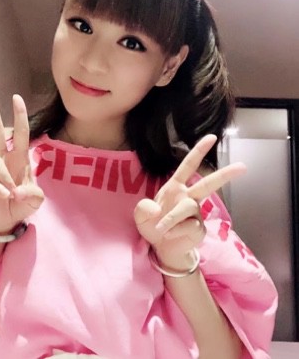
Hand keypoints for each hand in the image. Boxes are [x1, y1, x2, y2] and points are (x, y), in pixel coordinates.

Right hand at [0, 88, 43, 234]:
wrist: (7, 219)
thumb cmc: (22, 203)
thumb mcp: (36, 201)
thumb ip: (33, 195)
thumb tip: (19, 191)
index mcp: (19, 159)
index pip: (21, 134)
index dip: (19, 116)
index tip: (16, 97)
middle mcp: (4, 160)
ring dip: (4, 177)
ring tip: (11, 193)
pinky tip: (4, 196)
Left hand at [134, 135, 245, 269]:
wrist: (161, 247)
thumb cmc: (152, 224)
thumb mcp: (141, 215)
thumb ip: (143, 208)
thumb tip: (155, 209)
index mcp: (175, 187)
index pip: (188, 166)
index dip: (198, 151)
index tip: (212, 137)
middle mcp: (188, 197)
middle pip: (208, 184)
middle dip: (225, 175)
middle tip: (243, 167)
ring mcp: (196, 213)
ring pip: (188, 207)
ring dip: (171, 217)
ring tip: (161, 228)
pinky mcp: (199, 228)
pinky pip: (188, 226)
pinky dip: (174, 231)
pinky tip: (169, 235)